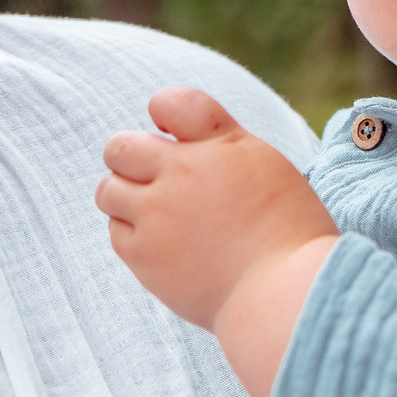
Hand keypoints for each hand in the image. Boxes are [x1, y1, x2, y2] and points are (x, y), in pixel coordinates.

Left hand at [96, 87, 337, 334]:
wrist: (282, 293)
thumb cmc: (288, 233)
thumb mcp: (267, 167)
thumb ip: (221, 145)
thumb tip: (177, 136)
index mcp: (221, 143)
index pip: (172, 103)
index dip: (164, 112)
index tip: (172, 134)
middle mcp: (182, 172)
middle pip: (121, 147)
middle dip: (130, 158)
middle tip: (152, 177)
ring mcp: (157, 214)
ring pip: (107, 190)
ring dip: (125, 196)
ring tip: (156, 214)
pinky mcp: (144, 255)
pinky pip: (116, 231)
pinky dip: (131, 233)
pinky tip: (161, 243)